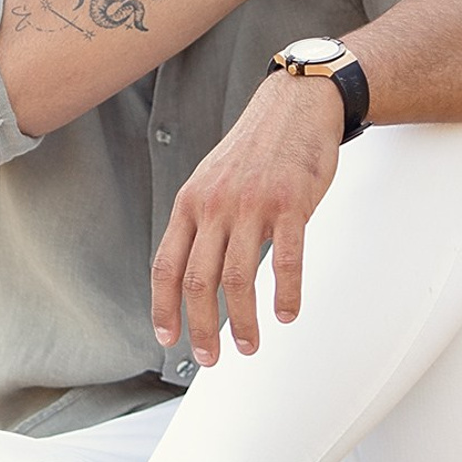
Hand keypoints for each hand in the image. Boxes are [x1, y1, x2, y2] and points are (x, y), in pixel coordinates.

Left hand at [152, 69, 343, 362]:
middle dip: (202, 328)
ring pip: (239, 278)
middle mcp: (216, 206)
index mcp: (192, 202)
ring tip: (249, 345)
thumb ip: (204, 219)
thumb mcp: (214, 177)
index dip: (164, 309)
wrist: (297, 104)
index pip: (166, 267)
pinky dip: (286, 294)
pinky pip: (286, 260)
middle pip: (200, 282)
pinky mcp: (291, 203)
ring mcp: (253, 205)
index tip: (169, 339)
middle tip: (211, 357)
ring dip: (242, 322)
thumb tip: (196, 268)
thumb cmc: (259, 145)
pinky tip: (287, 312)